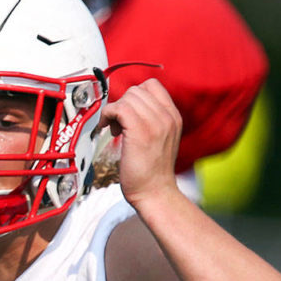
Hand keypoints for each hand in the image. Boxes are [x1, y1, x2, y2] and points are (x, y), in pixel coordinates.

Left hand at [97, 79, 181, 206]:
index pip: (152, 86)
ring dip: (116, 111)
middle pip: (137, 90)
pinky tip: (108, 129)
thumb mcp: (160, 140)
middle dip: (124, 104)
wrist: (155, 194)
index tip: (128, 113)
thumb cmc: (152, 173)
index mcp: (173, 117)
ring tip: (117, 130)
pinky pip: (119, 107)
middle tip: (120, 126)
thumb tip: (128, 108)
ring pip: (127, 97)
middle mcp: (166, 117)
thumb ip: (151, 121)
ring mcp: (155, 122)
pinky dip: (108, 115)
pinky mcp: (139, 130)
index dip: (135, 95)